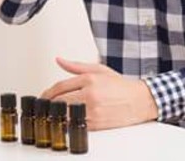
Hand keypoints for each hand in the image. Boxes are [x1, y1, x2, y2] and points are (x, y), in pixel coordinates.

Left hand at [41, 57, 158, 130]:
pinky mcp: (97, 123)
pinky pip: (76, 124)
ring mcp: (93, 110)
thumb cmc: (120, 86)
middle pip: (60, 101)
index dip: (48, 93)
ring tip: (53, 112)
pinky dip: (69, 122)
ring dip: (57, 114)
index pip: (60, 87)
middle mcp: (90, 95)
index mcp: (89, 80)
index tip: (43, 96)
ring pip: (66, 113)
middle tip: (44, 105)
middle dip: (49, 104)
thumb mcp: (98, 70)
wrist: (140, 101)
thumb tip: (59, 60)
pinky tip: (66, 119)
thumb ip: (75, 66)